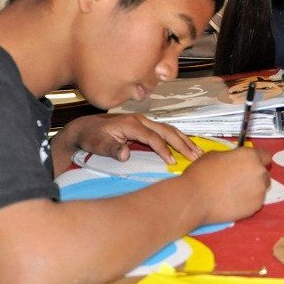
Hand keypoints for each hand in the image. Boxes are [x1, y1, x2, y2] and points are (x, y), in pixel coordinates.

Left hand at [52, 113, 200, 169]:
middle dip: (182, 143)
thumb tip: (126, 154)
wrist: (85, 128)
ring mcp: (143, 122)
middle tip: (196, 156)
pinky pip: (165, 131)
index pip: (153, 137)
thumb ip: (112, 150)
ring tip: (198, 151)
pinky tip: (186, 145)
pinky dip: (178, 138)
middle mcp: (140, 120)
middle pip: (166, 131)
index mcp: (131, 124)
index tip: (173, 162)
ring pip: (168, 129)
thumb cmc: (91, 137)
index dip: (163, 150)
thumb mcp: (98, 145)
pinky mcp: (144, 126)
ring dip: (184, 140)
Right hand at [182, 147, 271, 223]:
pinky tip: (232, 201)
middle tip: (239, 180)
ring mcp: (259, 191)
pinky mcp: (255, 207)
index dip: (257, 160)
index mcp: (249, 156)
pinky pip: (255, 202)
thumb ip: (231, 157)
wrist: (194, 199)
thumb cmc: (201, 175)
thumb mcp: (214, 155)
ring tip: (233, 192)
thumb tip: (234, 161)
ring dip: (251, 189)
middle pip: (264, 173)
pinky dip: (247, 202)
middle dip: (254, 175)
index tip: (250, 164)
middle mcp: (259, 172)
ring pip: (260, 188)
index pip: (265, 156)